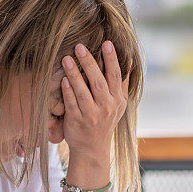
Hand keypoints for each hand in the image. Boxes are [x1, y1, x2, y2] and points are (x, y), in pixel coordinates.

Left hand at [60, 41, 128, 159]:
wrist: (92, 148)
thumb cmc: (104, 120)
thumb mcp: (119, 103)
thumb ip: (122, 82)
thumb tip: (129, 58)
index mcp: (118, 100)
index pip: (116, 76)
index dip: (112, 60)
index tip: (107, 43)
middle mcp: (107, 107)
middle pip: (99, 82)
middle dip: (90, 63)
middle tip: (80, 47)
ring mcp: (92, 115)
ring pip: (84, 92)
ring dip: (75, 75)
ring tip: (66, 59)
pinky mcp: (77, 121)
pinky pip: (72, 104)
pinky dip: (68, 92)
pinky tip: (63, 80)